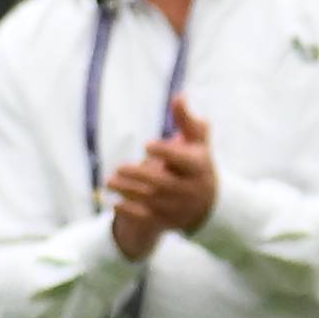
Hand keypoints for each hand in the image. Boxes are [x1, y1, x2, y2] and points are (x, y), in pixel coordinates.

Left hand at [106, 96, 218, 256]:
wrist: (209, 205)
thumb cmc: (197, 164)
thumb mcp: (197, 143)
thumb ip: (186, 121)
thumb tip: (179, 96)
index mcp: (200, 167)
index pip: (184, 160)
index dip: (166, 152)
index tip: (146, 145)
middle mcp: (192, 189)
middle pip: (164, 183)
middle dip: (139, 176)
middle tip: (119, 167)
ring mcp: (180, 208)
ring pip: (152, 201)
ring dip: (128, 192)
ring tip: (109, 181)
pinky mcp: (169, 221)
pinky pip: (147, 219)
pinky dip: (130, 211)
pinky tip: (114, 203)